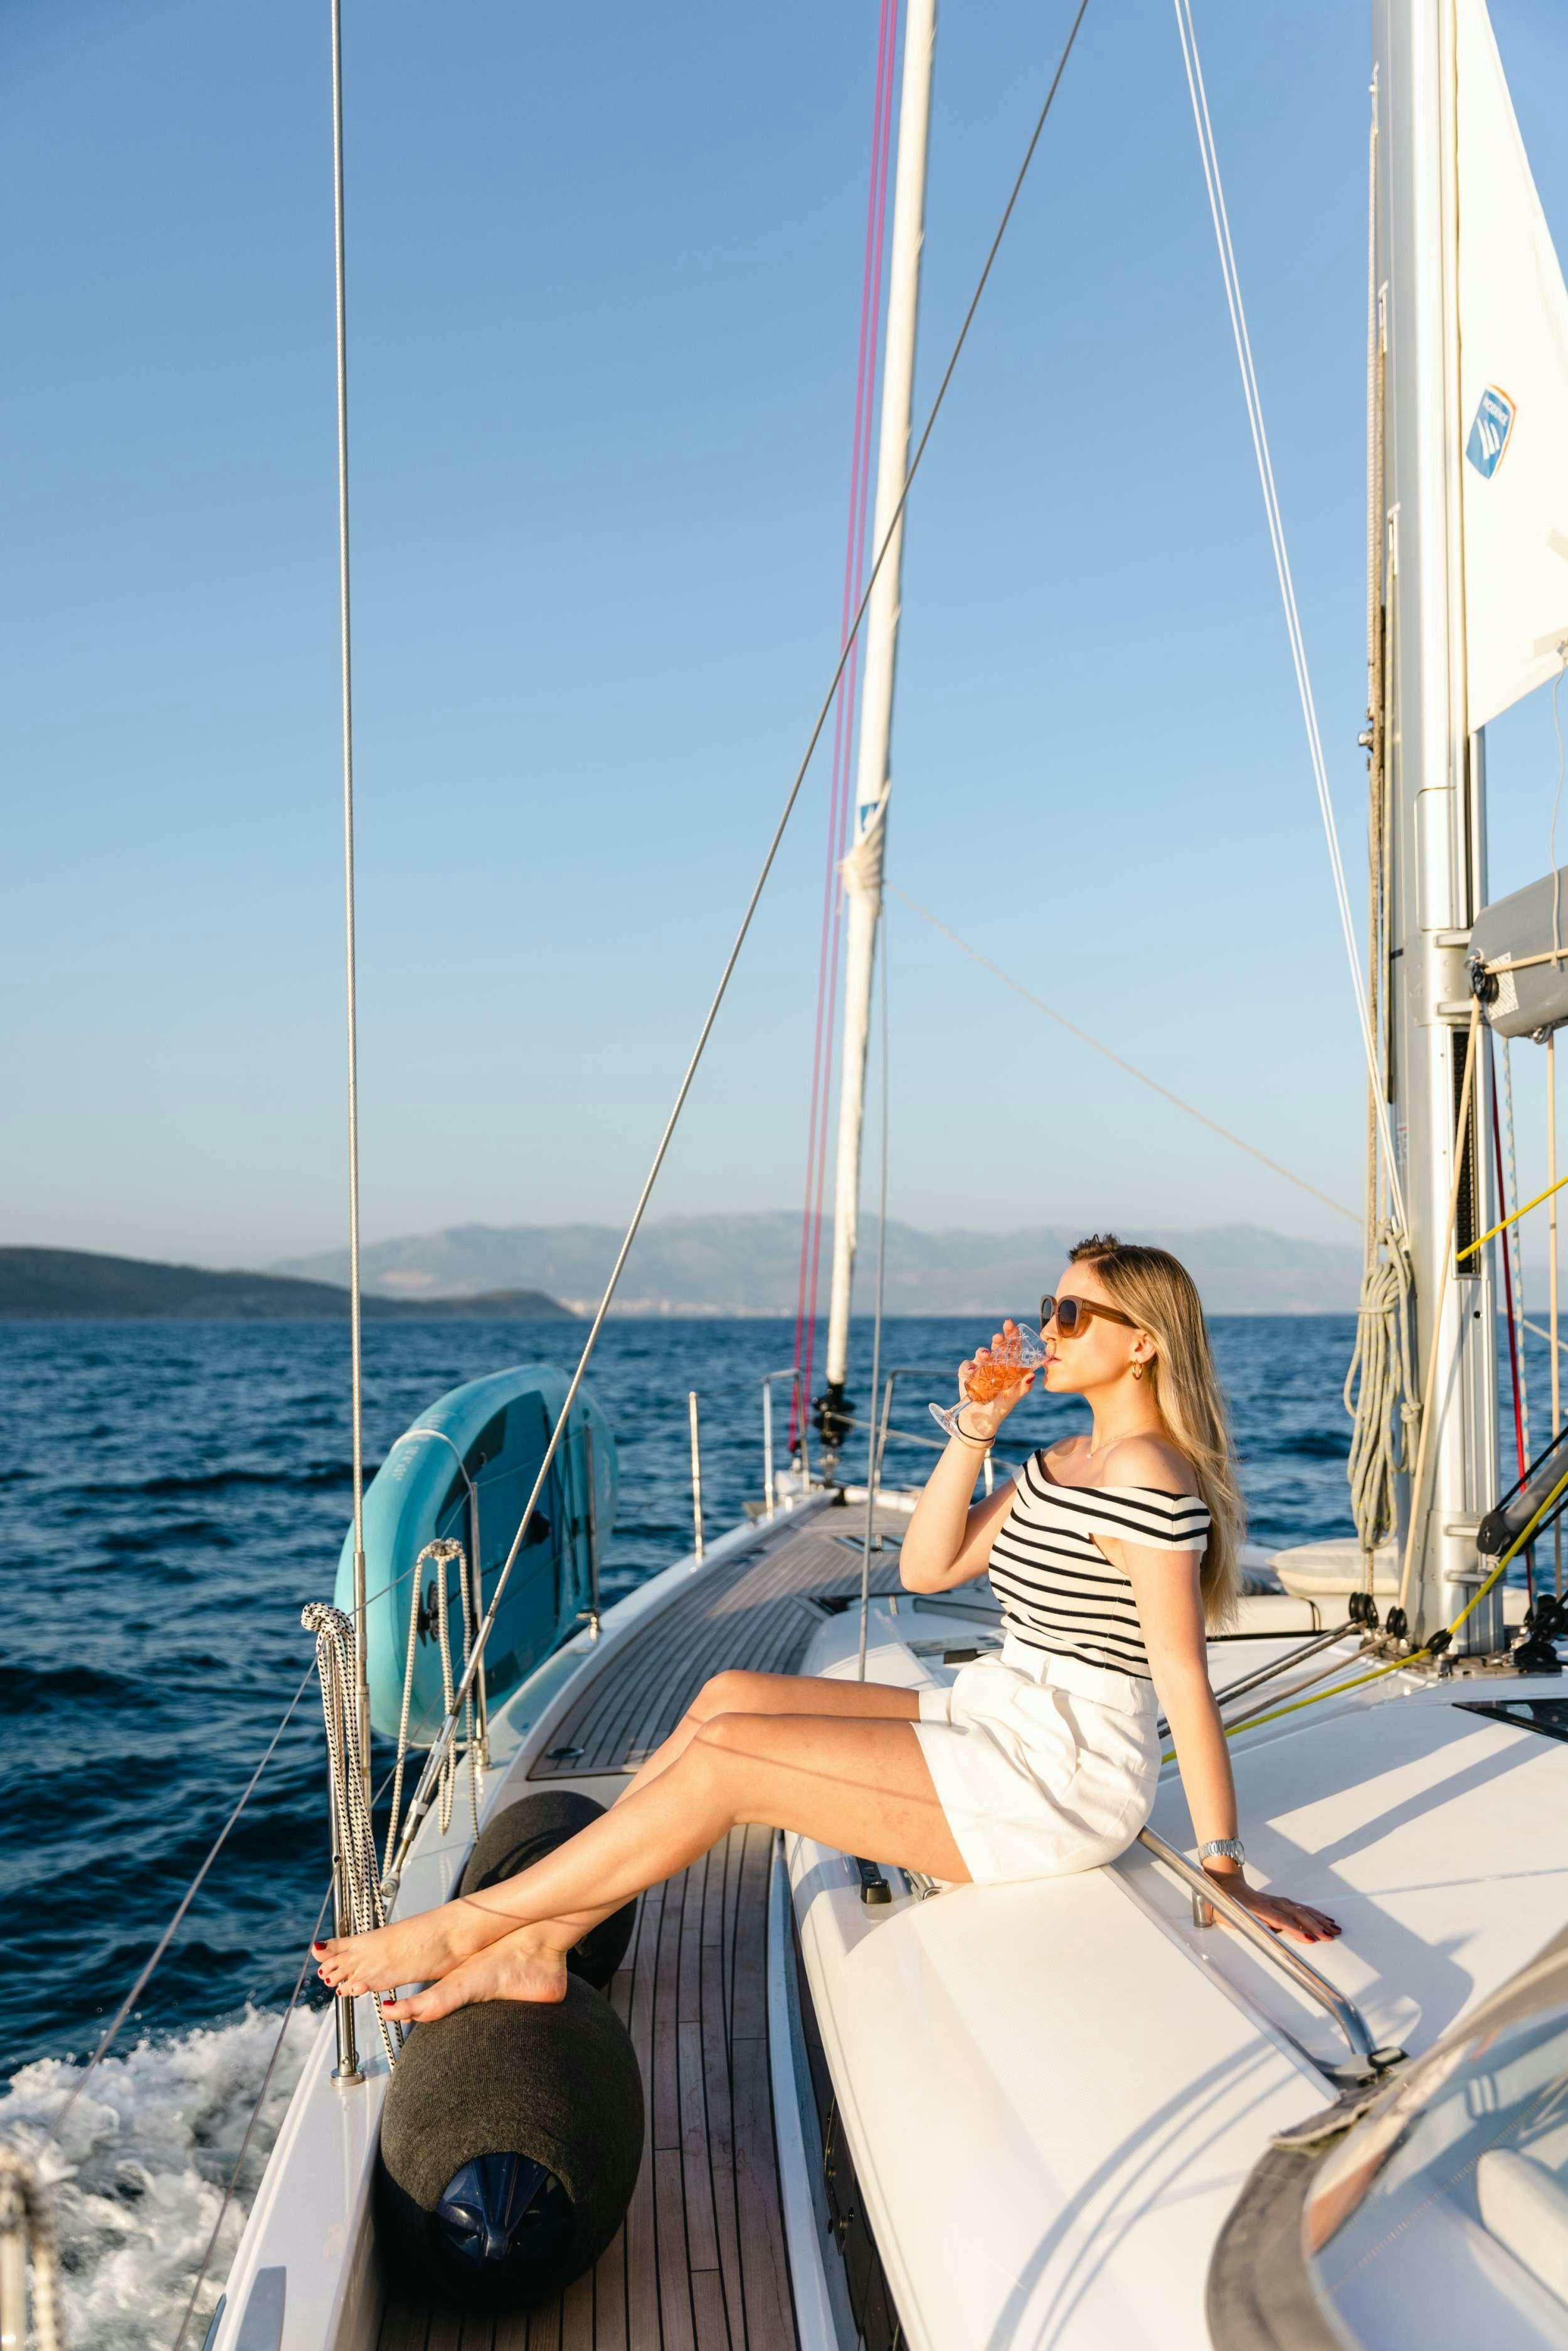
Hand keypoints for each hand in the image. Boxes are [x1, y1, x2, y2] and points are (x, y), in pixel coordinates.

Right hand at [953, 1320, 1035, 1442]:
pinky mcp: (966, 1374)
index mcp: (1009, 1367)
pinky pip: (966, 1366)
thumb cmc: (999, 1409)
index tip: (1011, 1324)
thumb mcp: (1012, 1400)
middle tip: (999, 1337)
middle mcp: (995, 1364)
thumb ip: (1022, 1389)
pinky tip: (970, 1372)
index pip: (1013, 1347)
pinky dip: (967, 1367)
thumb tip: (1032, 1375)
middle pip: (997, 1346)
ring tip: (984, 1355)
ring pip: (981, 1353)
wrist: (979, 1421)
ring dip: (983, 1352)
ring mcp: (980, 1367)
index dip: (1012, 1335)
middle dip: (998, 1339)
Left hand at [1211, 1869, 1340, 1945]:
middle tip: (1329, 1937)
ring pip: (1302, 1910)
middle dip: (1314, 1926)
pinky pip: (1301, 1908)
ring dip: (1319, 1920)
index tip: (1310, 1939)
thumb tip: (1268, 1929)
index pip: (1281, 1920)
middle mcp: (1272, 1903)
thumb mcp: (1233, 1916)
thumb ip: (1250, 1922)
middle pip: (1296, 1915)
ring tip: (1335, 1930)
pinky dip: (1315, 1913)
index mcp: (1259, 1908)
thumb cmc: (1227, 1905)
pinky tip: (1326, 1919)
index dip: (1296, 1929)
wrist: (1225, 1885)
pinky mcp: (1282, 1902)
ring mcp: (1279, 1901)